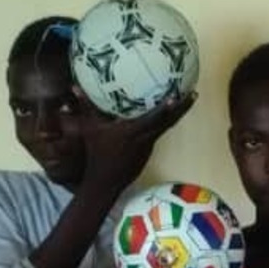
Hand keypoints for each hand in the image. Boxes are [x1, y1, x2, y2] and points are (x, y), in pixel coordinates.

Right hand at [79, 90, 195, 192]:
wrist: (106, 181)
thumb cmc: (97, 154)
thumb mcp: (90, 128)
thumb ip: (86, 106)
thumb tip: (74, 86)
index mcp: (132, 132)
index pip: (153, 119)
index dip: (165, 109)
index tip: (176, 97)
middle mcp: (145, 138)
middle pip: (168, 122)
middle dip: (182, 108)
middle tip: (193, 94)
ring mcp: (149, 145)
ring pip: (167, 127)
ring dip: (178, 114)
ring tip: (188, 98)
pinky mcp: (149, 150)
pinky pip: (160, 132)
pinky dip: (167, 121)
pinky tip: (171, 112)